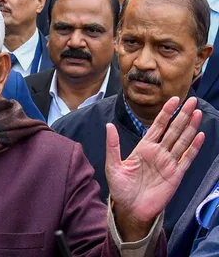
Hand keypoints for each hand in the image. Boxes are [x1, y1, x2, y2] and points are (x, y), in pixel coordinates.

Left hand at [105, 96, 203, 240]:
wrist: (130, 209)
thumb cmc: (121, 188)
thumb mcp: (113, 165)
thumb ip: (113, 145)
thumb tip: (108, 125)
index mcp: (144, 148)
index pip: (157, 126)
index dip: (166, 113)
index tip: (173, 99)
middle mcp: (158, 153)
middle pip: (173, 130)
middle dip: (182, 115)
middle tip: (192, 100)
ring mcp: (168, 163)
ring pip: (182, 141)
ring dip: (190, 127)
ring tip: (197, 113)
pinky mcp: (175, 175)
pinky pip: (186, 159)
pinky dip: (193, 147)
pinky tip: (199, 135)